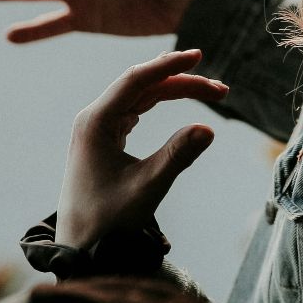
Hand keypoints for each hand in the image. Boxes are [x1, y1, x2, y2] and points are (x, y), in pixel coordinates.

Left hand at [57, 49, 223, 248]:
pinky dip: (160, 102)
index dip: (169, 66)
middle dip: (181, 82)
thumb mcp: (147, 188)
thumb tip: (209, 128)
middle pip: (141, 85)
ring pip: (140, 96)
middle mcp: (93, 119)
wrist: (80, 247)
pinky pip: (135, 109)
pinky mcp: (104, 139)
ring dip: (174, 91)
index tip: (198, 56)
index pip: (136, 80)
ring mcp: (97, 128)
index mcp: (95, 122)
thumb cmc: (108, 221)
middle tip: (221, 91)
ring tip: (211, 92)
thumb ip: (177, 156)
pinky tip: (177, 96)